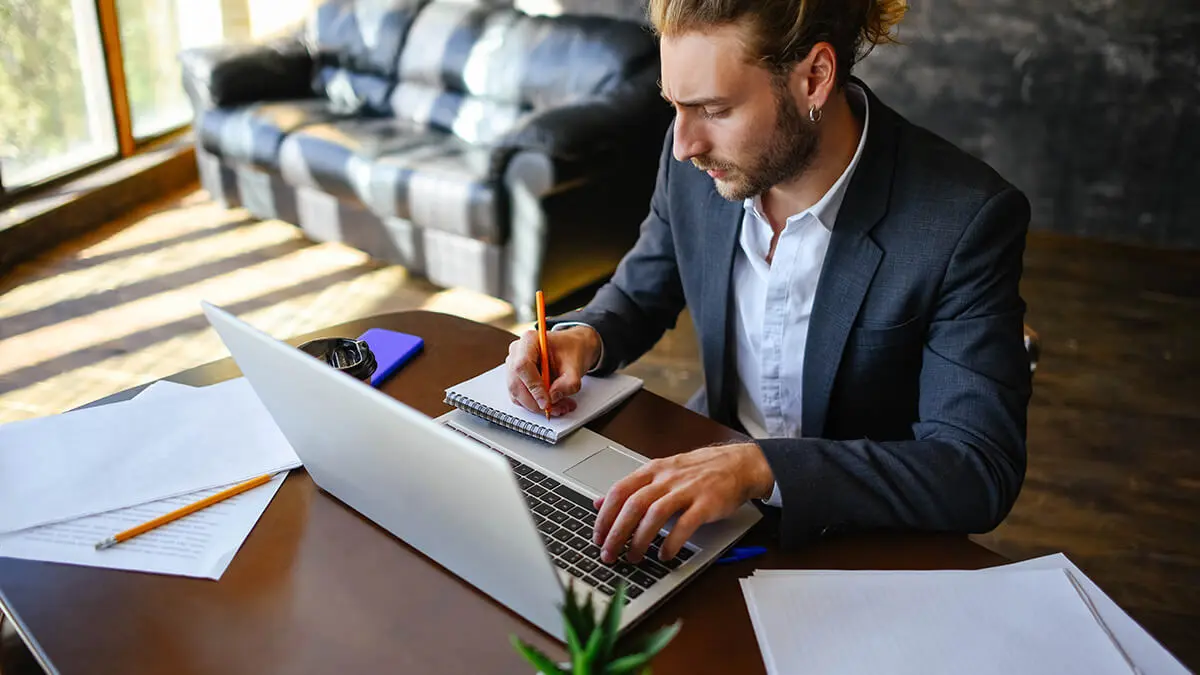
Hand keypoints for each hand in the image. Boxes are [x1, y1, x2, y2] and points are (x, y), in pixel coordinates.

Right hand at [505, 325, 601, 416]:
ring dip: (537, 406)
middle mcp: (517, 352)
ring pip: (517, 394)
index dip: (533, 387)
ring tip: (560, 406)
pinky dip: (536, 405)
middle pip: (516, 383)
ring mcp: (514, 366)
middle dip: (536, 402)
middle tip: (557, 408)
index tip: (547, 402)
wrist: (573, 348)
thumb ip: (568, 383)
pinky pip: (520, 397)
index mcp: (529, 341)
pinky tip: (553, 404)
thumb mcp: (576, 366)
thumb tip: (553, 397)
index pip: (523, 366)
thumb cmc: (572, 350)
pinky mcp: (517, 379)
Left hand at [591, 442, 774, 562]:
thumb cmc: (698, 471)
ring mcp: (687, 490)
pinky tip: (664, 555)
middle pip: (633, 505)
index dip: (605, 516)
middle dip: (617, 533)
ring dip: (640, 539)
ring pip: (655, 514)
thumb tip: (598, 503)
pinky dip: (672, 542)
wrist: (738, 464)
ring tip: (633, 557)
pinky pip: (685, 524)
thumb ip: (631, 488)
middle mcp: (667, 478)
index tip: (597, 537)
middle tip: (608, 554)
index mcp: (652, 470)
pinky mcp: (706, 503)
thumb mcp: (661, 472)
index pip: (619, 491)